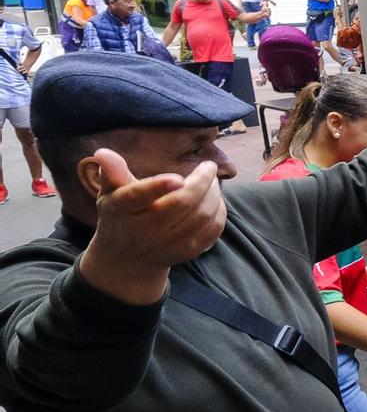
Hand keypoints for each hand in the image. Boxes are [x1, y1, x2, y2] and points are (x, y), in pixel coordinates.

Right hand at [81, 150, 226, 300]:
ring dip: (213, 193)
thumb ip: (113, 172)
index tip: (176, 178)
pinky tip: (214, 199)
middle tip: (208, 166)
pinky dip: (218, 210)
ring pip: (201, 215)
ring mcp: (167, 244)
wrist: (127, 259)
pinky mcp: (187, 251)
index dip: (157, 187)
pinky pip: (212, 228)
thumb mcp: (110, 194)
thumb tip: (103, 152)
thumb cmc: (121, 216)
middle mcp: (144, 230)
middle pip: (181, 203)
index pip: (138, 197)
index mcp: (122, 209)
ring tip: (211, 181)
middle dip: (201, 181)